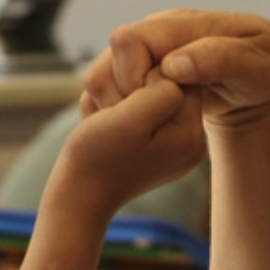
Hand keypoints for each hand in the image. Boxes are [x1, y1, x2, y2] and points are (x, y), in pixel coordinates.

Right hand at [58, 68, 206, 212]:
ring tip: (110, 124)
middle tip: (113, 115)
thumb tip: (174, 74)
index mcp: (191, 136)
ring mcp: (177, 146)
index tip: (122, 104)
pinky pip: (147, 112)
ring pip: (155, 96)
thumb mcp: (129, 119)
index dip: (146, 77)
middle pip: (171, 86)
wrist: (78, 195)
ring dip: (127, 100)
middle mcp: (191, 142)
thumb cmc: (96, 157)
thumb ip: (161, 91)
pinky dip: (125, 113)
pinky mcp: (160, 147)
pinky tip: (112, 130)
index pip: (180, 78)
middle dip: (138, 89)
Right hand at [80, 9, 269, 127]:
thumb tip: (173, 64)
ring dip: (123, 103)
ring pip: (109, 72)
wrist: (265, 83)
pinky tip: (149, 123)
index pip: (129, 41)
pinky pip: (116, 85)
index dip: (133, 76)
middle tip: (159, 117)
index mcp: (185, 23)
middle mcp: (161, 28)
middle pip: (112, 57)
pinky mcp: (147, 67)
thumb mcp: (258, 69)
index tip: (157, 104)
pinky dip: (125, 108)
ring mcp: (151, 47)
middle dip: (127, 93)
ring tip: (156, 122)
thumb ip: (220, 60)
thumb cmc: (267, 74)